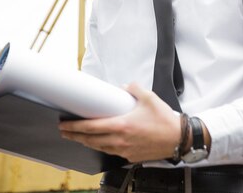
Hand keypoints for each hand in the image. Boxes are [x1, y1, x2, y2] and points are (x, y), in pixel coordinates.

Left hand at [58, 83, 180, 162]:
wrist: (178, 138)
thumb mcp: (149, 97)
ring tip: (78, 137)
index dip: (75, 126)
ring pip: (99, 148)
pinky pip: (111, 152)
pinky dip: (102, 147)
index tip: (64, 124)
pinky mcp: (130, 157)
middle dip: (74, 136)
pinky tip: (99, 143)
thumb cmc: (164, 120)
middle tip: (64, 131)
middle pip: (90, 140)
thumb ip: (133, 88)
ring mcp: (124, 151)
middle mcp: (120, 140)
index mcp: (122, 125)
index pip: (91, 127)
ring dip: (86, 142)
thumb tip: (124, 86)